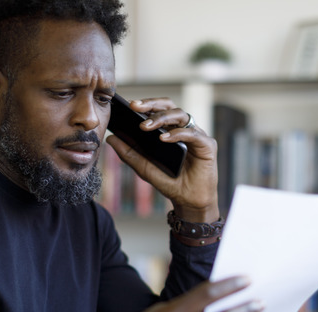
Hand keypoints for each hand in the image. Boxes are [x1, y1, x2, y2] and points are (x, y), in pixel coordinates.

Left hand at [105, 97, 219, 222]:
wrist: (189, 202)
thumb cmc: (171, 182)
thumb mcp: (144, 168)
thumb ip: (129, 153)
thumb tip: (110, 138)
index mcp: (171, 130)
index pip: (159, 109)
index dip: (146, 104)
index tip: (129, 105)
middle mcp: (185, 129)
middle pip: (170, 106)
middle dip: (152, 104)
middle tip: (135, 107)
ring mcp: (197, 136)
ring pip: (181, 115)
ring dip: (161, 118)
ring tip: (145, 126)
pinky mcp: (208, 145)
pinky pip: (192, 134)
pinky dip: (177, 134)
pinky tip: (164, 138)